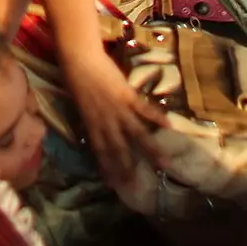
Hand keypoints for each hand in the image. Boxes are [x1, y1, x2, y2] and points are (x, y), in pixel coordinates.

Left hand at [61, 51, 163, 190]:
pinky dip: (158, 117)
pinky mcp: (128, 95)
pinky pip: (145, 109)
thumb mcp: (80, 106)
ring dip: (151, 150)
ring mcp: (118, 109)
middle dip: (129, 168)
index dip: (108, 169)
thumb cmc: (76, 81)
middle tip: (139, 185)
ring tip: (164, 163)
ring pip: (137, 134)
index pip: (101, 152)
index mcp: (92, 125)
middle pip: (119, 150)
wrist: (79, 59)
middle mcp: (106, 122)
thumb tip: (92, 136)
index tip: (115, 185)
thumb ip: (89, 122)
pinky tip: (170, 125)